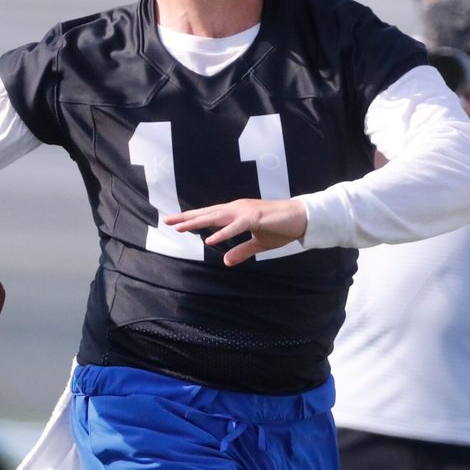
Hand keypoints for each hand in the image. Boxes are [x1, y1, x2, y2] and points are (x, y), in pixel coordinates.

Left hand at [165, 198, 307, 265]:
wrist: (302, 219)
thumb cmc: (281, 228)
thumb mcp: (258, 244)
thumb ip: (241, 251)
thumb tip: (226, 261)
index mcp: (237, 213)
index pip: (210, 215)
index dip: (192, 218)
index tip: (174, 222)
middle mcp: (237, 209)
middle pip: (207, 213)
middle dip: (187, 218)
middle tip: (167, 221)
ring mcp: (245, 211)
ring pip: (216, 217)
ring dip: (197, 222)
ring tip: (180, 228)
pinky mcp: (255, 218)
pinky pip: (235, 227)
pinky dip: (222, 233)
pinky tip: (209, 240)